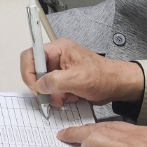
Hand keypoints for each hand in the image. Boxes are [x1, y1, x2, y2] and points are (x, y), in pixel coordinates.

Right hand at [21, 38, 145, 107]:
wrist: (118, 85)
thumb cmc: (103, 77)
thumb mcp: (77, 79)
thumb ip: (54, 81)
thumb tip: (38, 86)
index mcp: (58, 48)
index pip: (31, 55)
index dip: (28, 72)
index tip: (35, 88)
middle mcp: (57, 57)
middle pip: (36, 71)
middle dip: (43, 87)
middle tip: (51, 98)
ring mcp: (61, 69)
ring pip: (44, 83)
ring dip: (53, 94)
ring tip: (66, 98)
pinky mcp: (65, 79)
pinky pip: (53, 89)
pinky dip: (59, 97)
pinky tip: (71, 97)